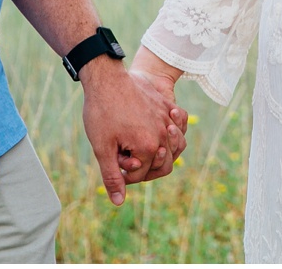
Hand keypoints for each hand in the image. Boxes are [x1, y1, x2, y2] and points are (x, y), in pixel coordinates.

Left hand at [79, 58, 187, 205]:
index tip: (111, 160)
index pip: (140, 174)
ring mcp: (167, 117)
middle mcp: (163, 133)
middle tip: (125, 155)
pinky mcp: (166, 104)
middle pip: (163, 164)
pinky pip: (179, 122)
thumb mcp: (102, 147)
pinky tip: (160, 127)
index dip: (123, 173)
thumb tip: (119, 202)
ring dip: (162, 150)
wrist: (106, 78)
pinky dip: (173, 129)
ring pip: (176, 144)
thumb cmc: (101, 112)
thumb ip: (112, 176)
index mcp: (148, 146)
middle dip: (144, 165)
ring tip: (142, 145)